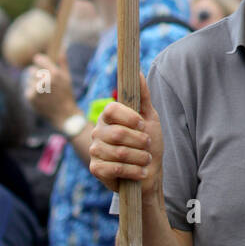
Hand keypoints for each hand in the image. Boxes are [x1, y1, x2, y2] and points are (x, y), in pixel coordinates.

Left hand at [24, 52, 76, 129]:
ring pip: (28, 80)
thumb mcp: (67, 77)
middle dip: (36, 74)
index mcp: (54, 73)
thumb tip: (62, 49)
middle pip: (31, 70)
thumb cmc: (66, 93)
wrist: (64, 113)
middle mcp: (45, 80)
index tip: (38, 61)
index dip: (38, 60)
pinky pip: (28, 89)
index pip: (38, 59)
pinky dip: (33, 93)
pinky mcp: (31, 97)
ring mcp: (37, 89)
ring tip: (43, 91)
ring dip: (34, 83)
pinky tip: (41, 97)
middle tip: (43, 81)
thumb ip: (63, 62)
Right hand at [89, 73, 161, 198]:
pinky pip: (114, 169)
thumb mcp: (149, 117)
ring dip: (140, 158)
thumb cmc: (148, 143)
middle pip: (118, 133)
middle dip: (140, 141)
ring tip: (146, 159)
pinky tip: (141, 172)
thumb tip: (137, 72)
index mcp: (108, 116)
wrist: (149, 173)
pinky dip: (133, 171)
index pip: (112, 109)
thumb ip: (143, 96)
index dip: (129, 117)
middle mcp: (97, 131)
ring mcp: (95, 150)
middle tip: (148, 145)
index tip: (142, 124)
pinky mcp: (95, 169)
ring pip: (119, 153)